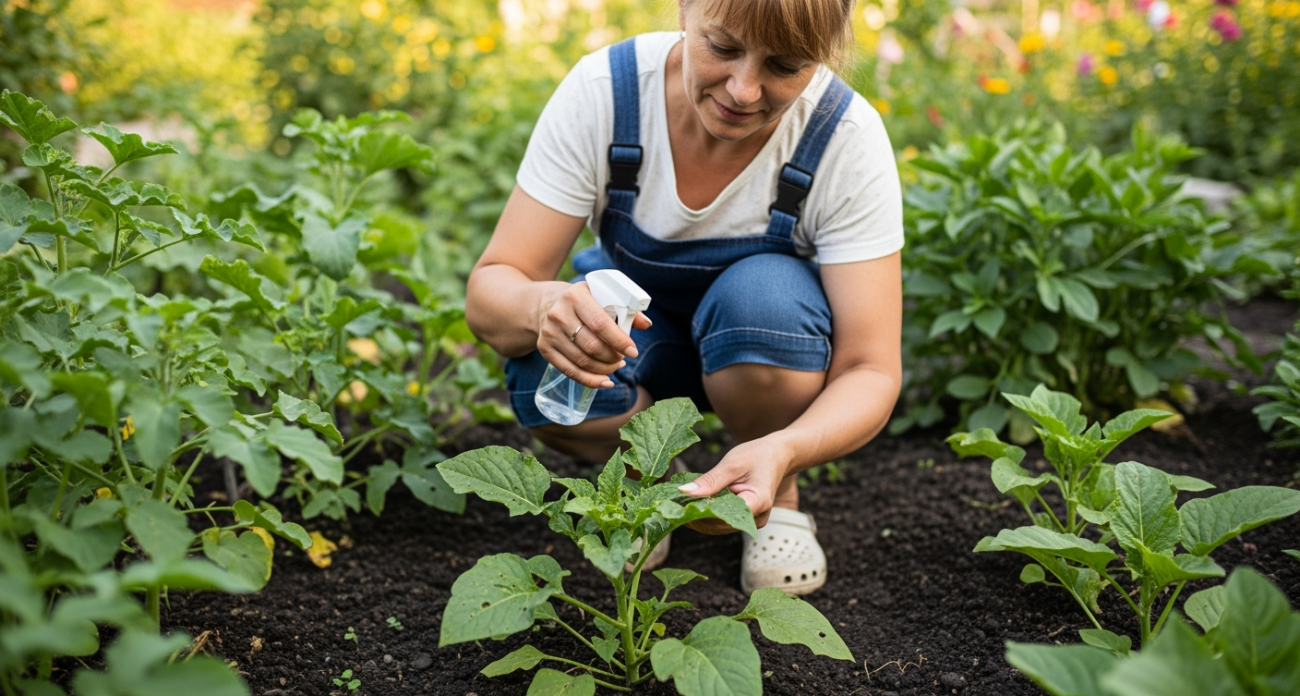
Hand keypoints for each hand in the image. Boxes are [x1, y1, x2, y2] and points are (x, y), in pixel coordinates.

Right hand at [537, 281, 651, 388]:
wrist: (548, 304)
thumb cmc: (584, 301)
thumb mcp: (601, 296)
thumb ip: (625, 309)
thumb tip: (646, 324)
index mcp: (576, 296)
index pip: (600, 324)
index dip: (619, 341)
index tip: (633, 352)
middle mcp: (559, 314)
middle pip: (592, 346)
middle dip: (613, 357)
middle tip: (623, 359)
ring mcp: (549, 332)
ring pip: (582, 361)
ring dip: (604, 369)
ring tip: (615, 365)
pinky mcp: (544, 348)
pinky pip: (570, 371)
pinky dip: (590, 380)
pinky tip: (605, 381)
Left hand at [676, 436, 791, 533]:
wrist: (778, 456)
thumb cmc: (757, 456)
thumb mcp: (732, 463)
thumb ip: (710, 480)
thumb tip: (684, 492)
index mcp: (757, 503)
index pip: (722, 516)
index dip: (698, 514)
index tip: (677, 506)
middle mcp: (755, 519)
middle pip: (718, 525)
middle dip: (694, 517)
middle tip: (669, 506)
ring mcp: (751, 522)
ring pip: (717, 527)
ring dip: (697, 518)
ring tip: (675, 505)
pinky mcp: (744, 520)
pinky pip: (721, 522)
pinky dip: (705, 515)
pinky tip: (688, 506)